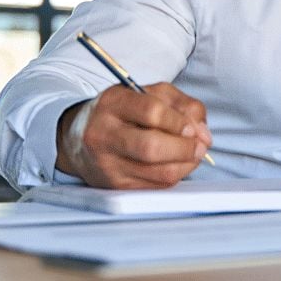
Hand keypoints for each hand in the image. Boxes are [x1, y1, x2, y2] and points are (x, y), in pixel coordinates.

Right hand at [55, 82, 212, 188]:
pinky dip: (175, 176)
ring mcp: (107, 163)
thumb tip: (202, 131)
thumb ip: (182, 104)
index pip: (151, 112)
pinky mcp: (114, 185)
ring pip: (158, 172)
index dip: (179, 121)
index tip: (192, 127)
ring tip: (193, 154)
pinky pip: (155, 186)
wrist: (77, 138)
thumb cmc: (121, 112)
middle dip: (185, 148)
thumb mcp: (148, 94)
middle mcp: (104, 134)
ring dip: (186, 165)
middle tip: (200, 145)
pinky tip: (177, 165)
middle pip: (152, 147)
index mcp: (112, 104)